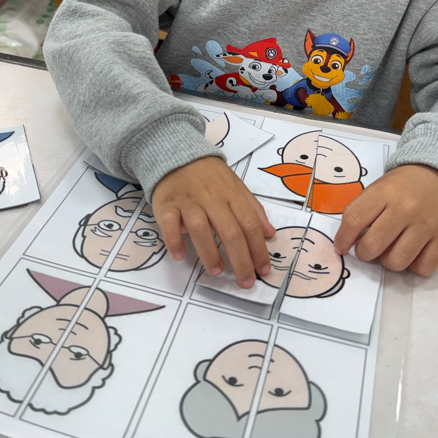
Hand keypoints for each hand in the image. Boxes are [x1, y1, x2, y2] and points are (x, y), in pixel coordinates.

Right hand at [152, 157, 274, 287]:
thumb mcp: (236, 187)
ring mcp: (188, 201)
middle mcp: (212, 198)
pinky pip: (169, 223)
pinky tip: (179, 255)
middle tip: (245, 281)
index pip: (250, 224)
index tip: (263, 270)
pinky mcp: (167, 204)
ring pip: (200, 228)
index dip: (258, 249)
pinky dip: (173, 239)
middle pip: (229, 231)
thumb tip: (270, 234)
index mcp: (232, 195)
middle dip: (240, 260)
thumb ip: (253, 210)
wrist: (177, 155)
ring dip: (209, 253)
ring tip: (216, 272)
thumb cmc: (210, 176)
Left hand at [334, 164, 437, 275]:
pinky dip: (414, 265)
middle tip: (368, 249)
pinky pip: (422, 268)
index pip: (354, 220)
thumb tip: (347, 242)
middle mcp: (406, 208)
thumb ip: (362, 211)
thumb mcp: (379, 188)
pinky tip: (413, 252)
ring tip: (392, 249)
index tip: (342, 247)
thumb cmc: (404, 186)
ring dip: (389, 261)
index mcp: (385, 192)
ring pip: (396, 263)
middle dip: (364, 253)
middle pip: (373, 246)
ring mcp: (428, 224)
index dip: (343, 239)